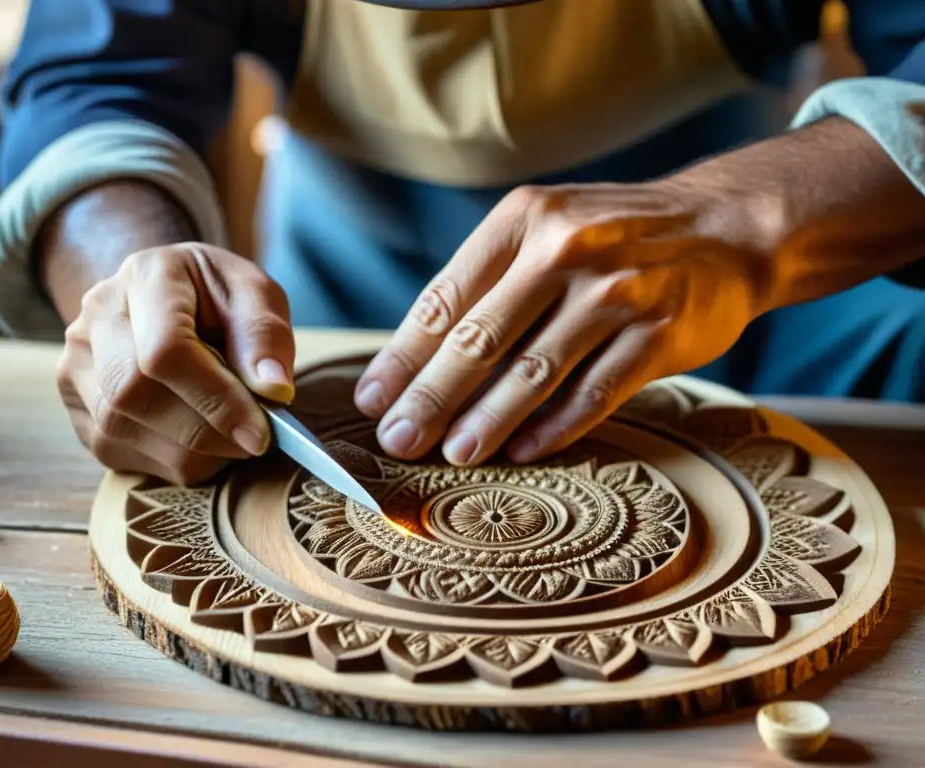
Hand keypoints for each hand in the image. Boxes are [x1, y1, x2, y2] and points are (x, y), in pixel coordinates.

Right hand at [57, 242, 294, 484]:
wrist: (165, 299)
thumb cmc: (218, 298)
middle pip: (132, 394)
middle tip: (253, 441)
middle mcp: (95, 319)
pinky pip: (118, 454)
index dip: (216, 400)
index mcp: (146, 277)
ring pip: (121, 432)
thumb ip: (265, 336)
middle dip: (204, 432)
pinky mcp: (77, 409)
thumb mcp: (255, 296)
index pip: (165, 351)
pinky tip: (200, 441)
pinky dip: (170, 460)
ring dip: (191, 452)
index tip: (262, 432)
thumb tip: (274, 390)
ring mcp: (75, 365)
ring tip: (230, 436)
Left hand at [354, 178, 774, 465]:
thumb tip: (422, 361)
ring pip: (534, 371)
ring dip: (487, 421)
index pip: (446, 297)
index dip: (404, 355)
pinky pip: (596, 391)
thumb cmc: (615, 237)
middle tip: (397, 439)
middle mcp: (566, 248)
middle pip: (480, 338)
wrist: (726, 227)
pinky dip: (556, 427)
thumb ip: (493, 281)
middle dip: (431, 396)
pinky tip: (524, 451)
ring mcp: (617, 291)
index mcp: (524, 219)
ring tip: (452, 454)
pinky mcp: (660, 333)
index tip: (373, 398)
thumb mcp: (548, 228)